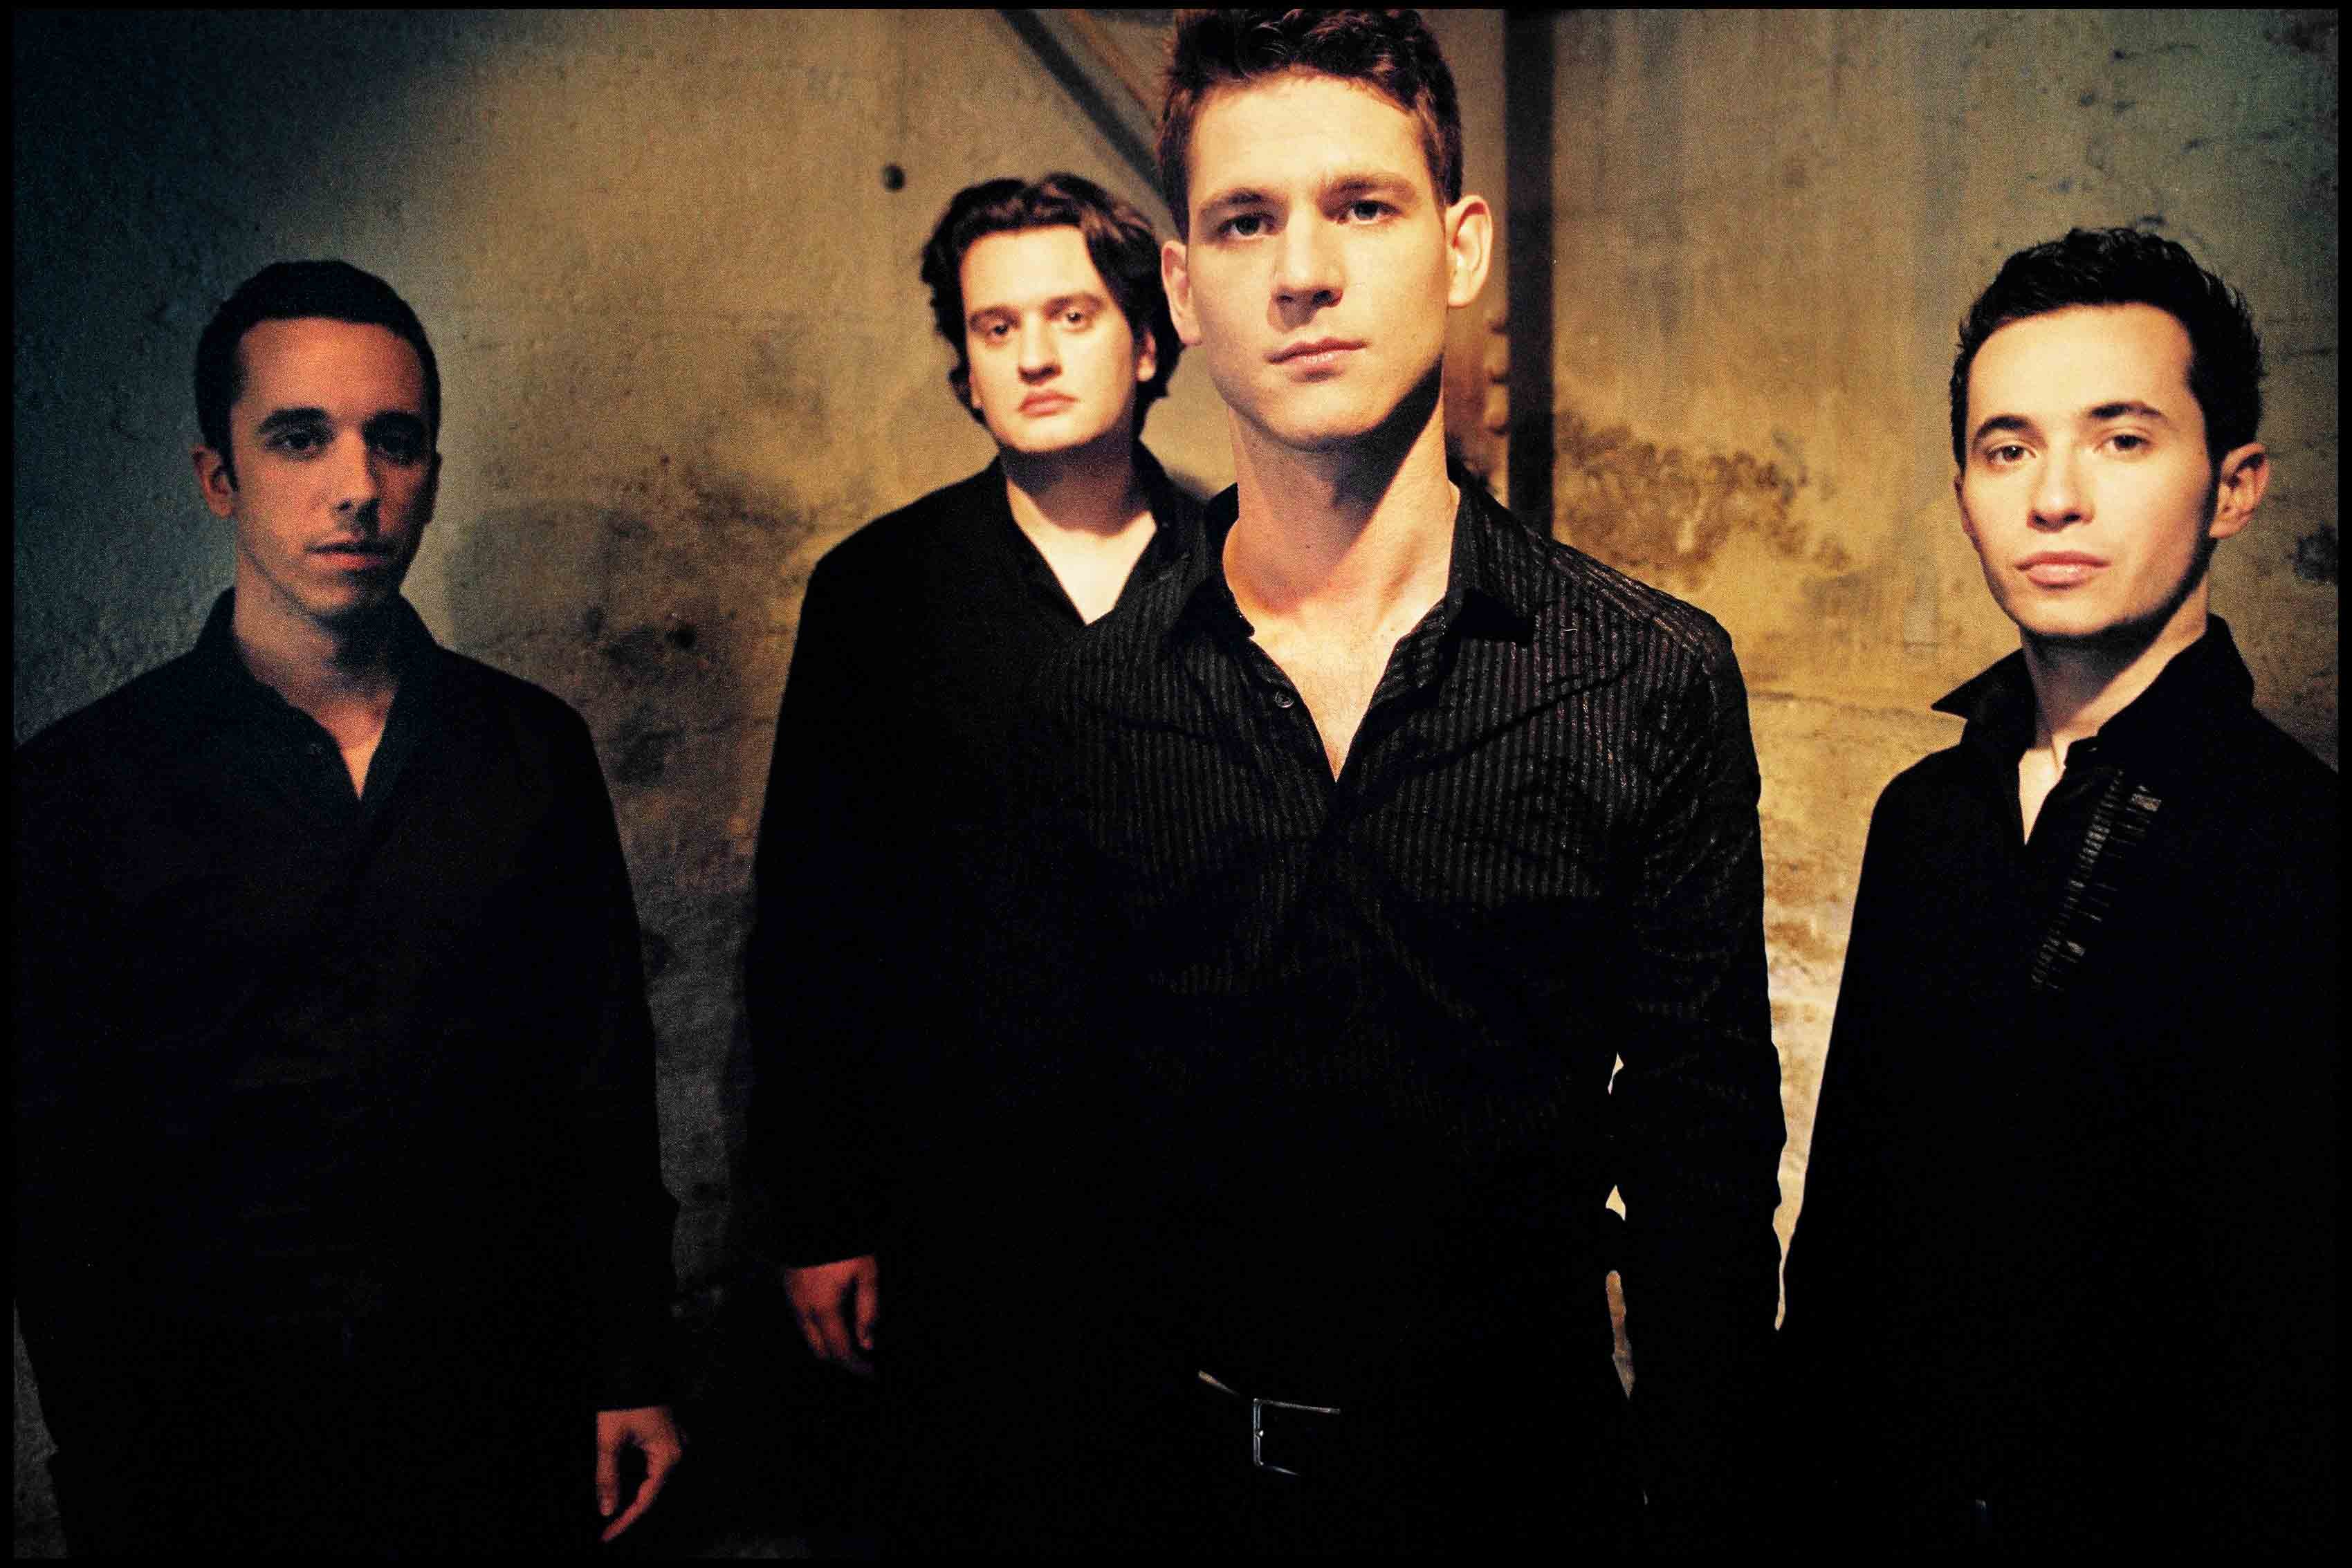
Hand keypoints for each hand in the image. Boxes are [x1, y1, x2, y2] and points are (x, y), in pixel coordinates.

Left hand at [594, 1403, 684, 1543]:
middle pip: (651, 1492)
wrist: (633, 1363)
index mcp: (668, 1456)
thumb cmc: (624, 1399)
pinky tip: (621, 1485)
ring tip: (610, 1511)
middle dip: (627, 1510)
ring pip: (652, 1479)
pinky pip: (653, 1465)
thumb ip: (607, 1478)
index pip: (645, 1501)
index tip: (605, 1536)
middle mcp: (677, 1451)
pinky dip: (636, 1479)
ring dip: (631, 1495)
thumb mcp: (609, 1440)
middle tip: (605, 1529)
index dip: (624, 1522)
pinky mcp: (665, 1435)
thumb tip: (607, 1510)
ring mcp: (674, 1442)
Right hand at [786, 1254, 878, 1376]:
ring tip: (851, 1341)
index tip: (872, 1374)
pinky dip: (818, 1329)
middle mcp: (803, 1310)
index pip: (839, 1351)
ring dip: (828, 1345)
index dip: (856, 1367)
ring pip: (808, 1337)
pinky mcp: (788, 1288)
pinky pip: (801, 1321)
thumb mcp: (866, 1273)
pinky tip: (834, 1320)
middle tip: (862, 1359)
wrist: (810, 1214)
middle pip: (819, 1351)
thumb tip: (868, 1343)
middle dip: (840, 1360)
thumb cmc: (843, 1244)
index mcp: (823, 1309)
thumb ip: (868, 1310)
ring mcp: (791, 1300)